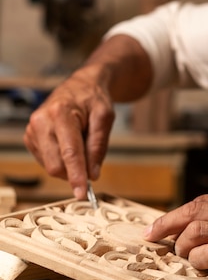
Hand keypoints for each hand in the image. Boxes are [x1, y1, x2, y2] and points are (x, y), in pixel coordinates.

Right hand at [24, 64, 113, 198]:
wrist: (80, 85)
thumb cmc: (93, 99)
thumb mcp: (105, 116)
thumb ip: (98, 145)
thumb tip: (92, 174)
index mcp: (60, 112)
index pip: (69, 152)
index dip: (77, 175)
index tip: (83, 193)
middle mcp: (41, 121)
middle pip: (55, 164)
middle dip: (75, 172)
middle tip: (92, 165)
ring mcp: (32, 130)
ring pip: (50, 166)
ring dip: (69, 165)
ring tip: (80, 142)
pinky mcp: (30, 137)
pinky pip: (46, 162)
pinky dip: (61, 161)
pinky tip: (69, 144)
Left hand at [144, 188, 207, 279]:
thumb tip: (207, 222)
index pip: (201, 201)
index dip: (177, 213)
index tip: (160, 224)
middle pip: (193, 212)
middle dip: (167, 224)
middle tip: (152, 236)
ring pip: (195, 230)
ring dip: (182, 245)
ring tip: (182, 255)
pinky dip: (196, 259)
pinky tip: (198, 263)